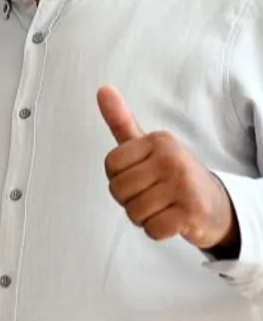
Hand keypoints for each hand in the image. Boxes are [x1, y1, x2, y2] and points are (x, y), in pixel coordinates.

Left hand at [98, 86, 237, 250]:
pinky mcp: (192, 212)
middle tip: (153, 195)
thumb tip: (103, 89)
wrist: (217, 205)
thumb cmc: (174, 175)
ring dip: (144, 217)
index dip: (119, 178)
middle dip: (130, 200)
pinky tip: (173, 220)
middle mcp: (172, 158)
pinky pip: (152, 229)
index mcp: (158, 140)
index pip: (110, 166)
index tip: (141, 177)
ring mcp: (184, 185)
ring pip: (134, 212)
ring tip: (164, 207)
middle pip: (118, 190)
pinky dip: (158, 231)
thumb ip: (122, 121)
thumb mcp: (148, 146)